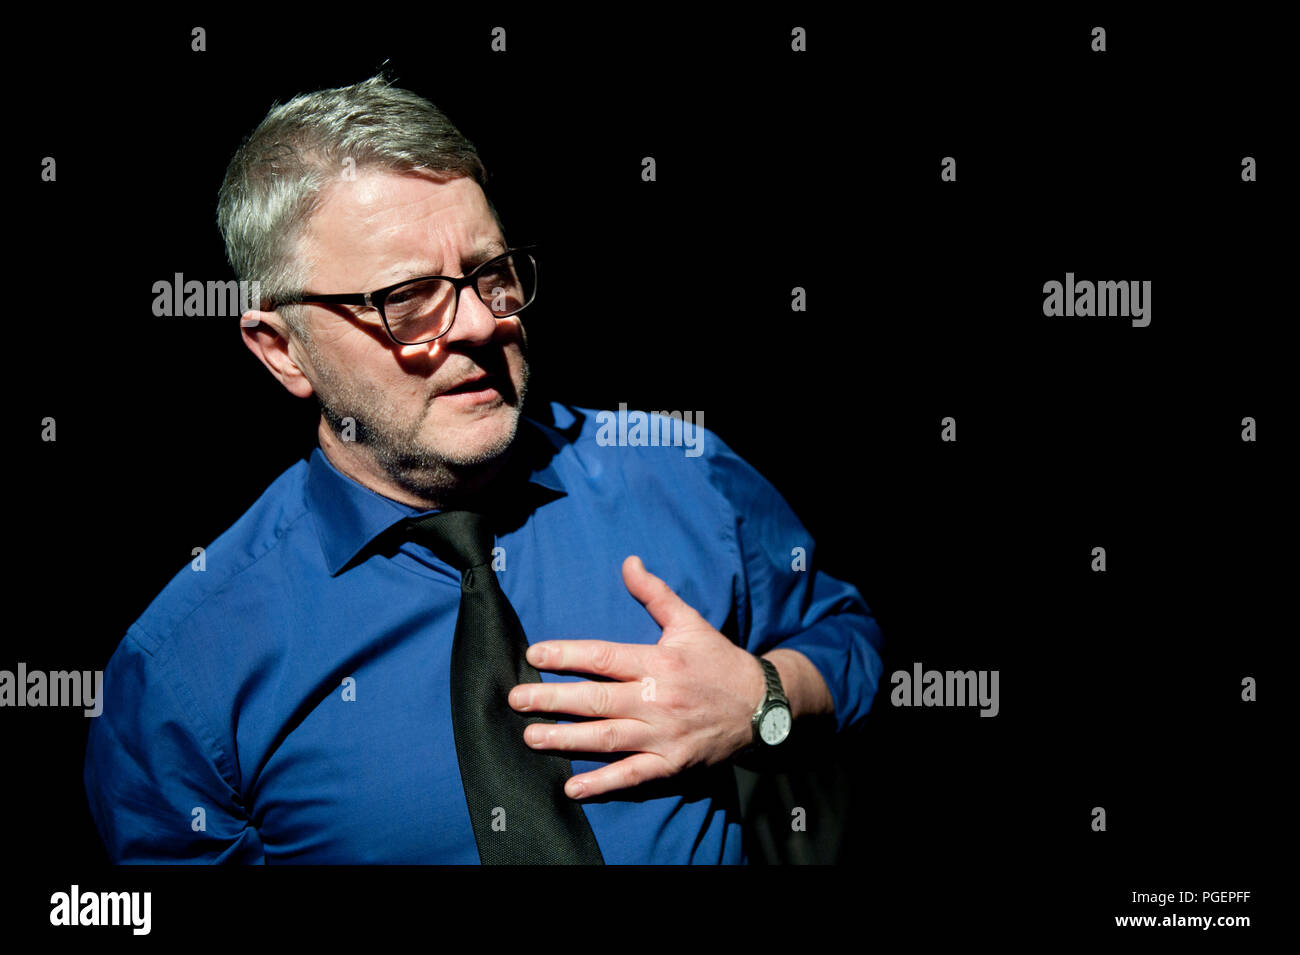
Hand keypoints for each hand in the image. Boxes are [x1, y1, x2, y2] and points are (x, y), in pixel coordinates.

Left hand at [508, 554, 765, 798]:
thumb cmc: (719, 661)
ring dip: (566, 740)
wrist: (763, 707)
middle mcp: (657, 699)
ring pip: (607, 739)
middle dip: (552, 700)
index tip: (535, 655)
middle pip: (596, 700)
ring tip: (531, 737)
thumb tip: (628, 562)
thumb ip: (655, 594)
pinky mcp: (671, 765)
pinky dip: (602, 784)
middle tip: (516, 700)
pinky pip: (632, 776)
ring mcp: (663, 735)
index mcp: (658, 662)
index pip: (604, 657)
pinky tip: (572, 788)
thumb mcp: (690, 622)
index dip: (567, 656)